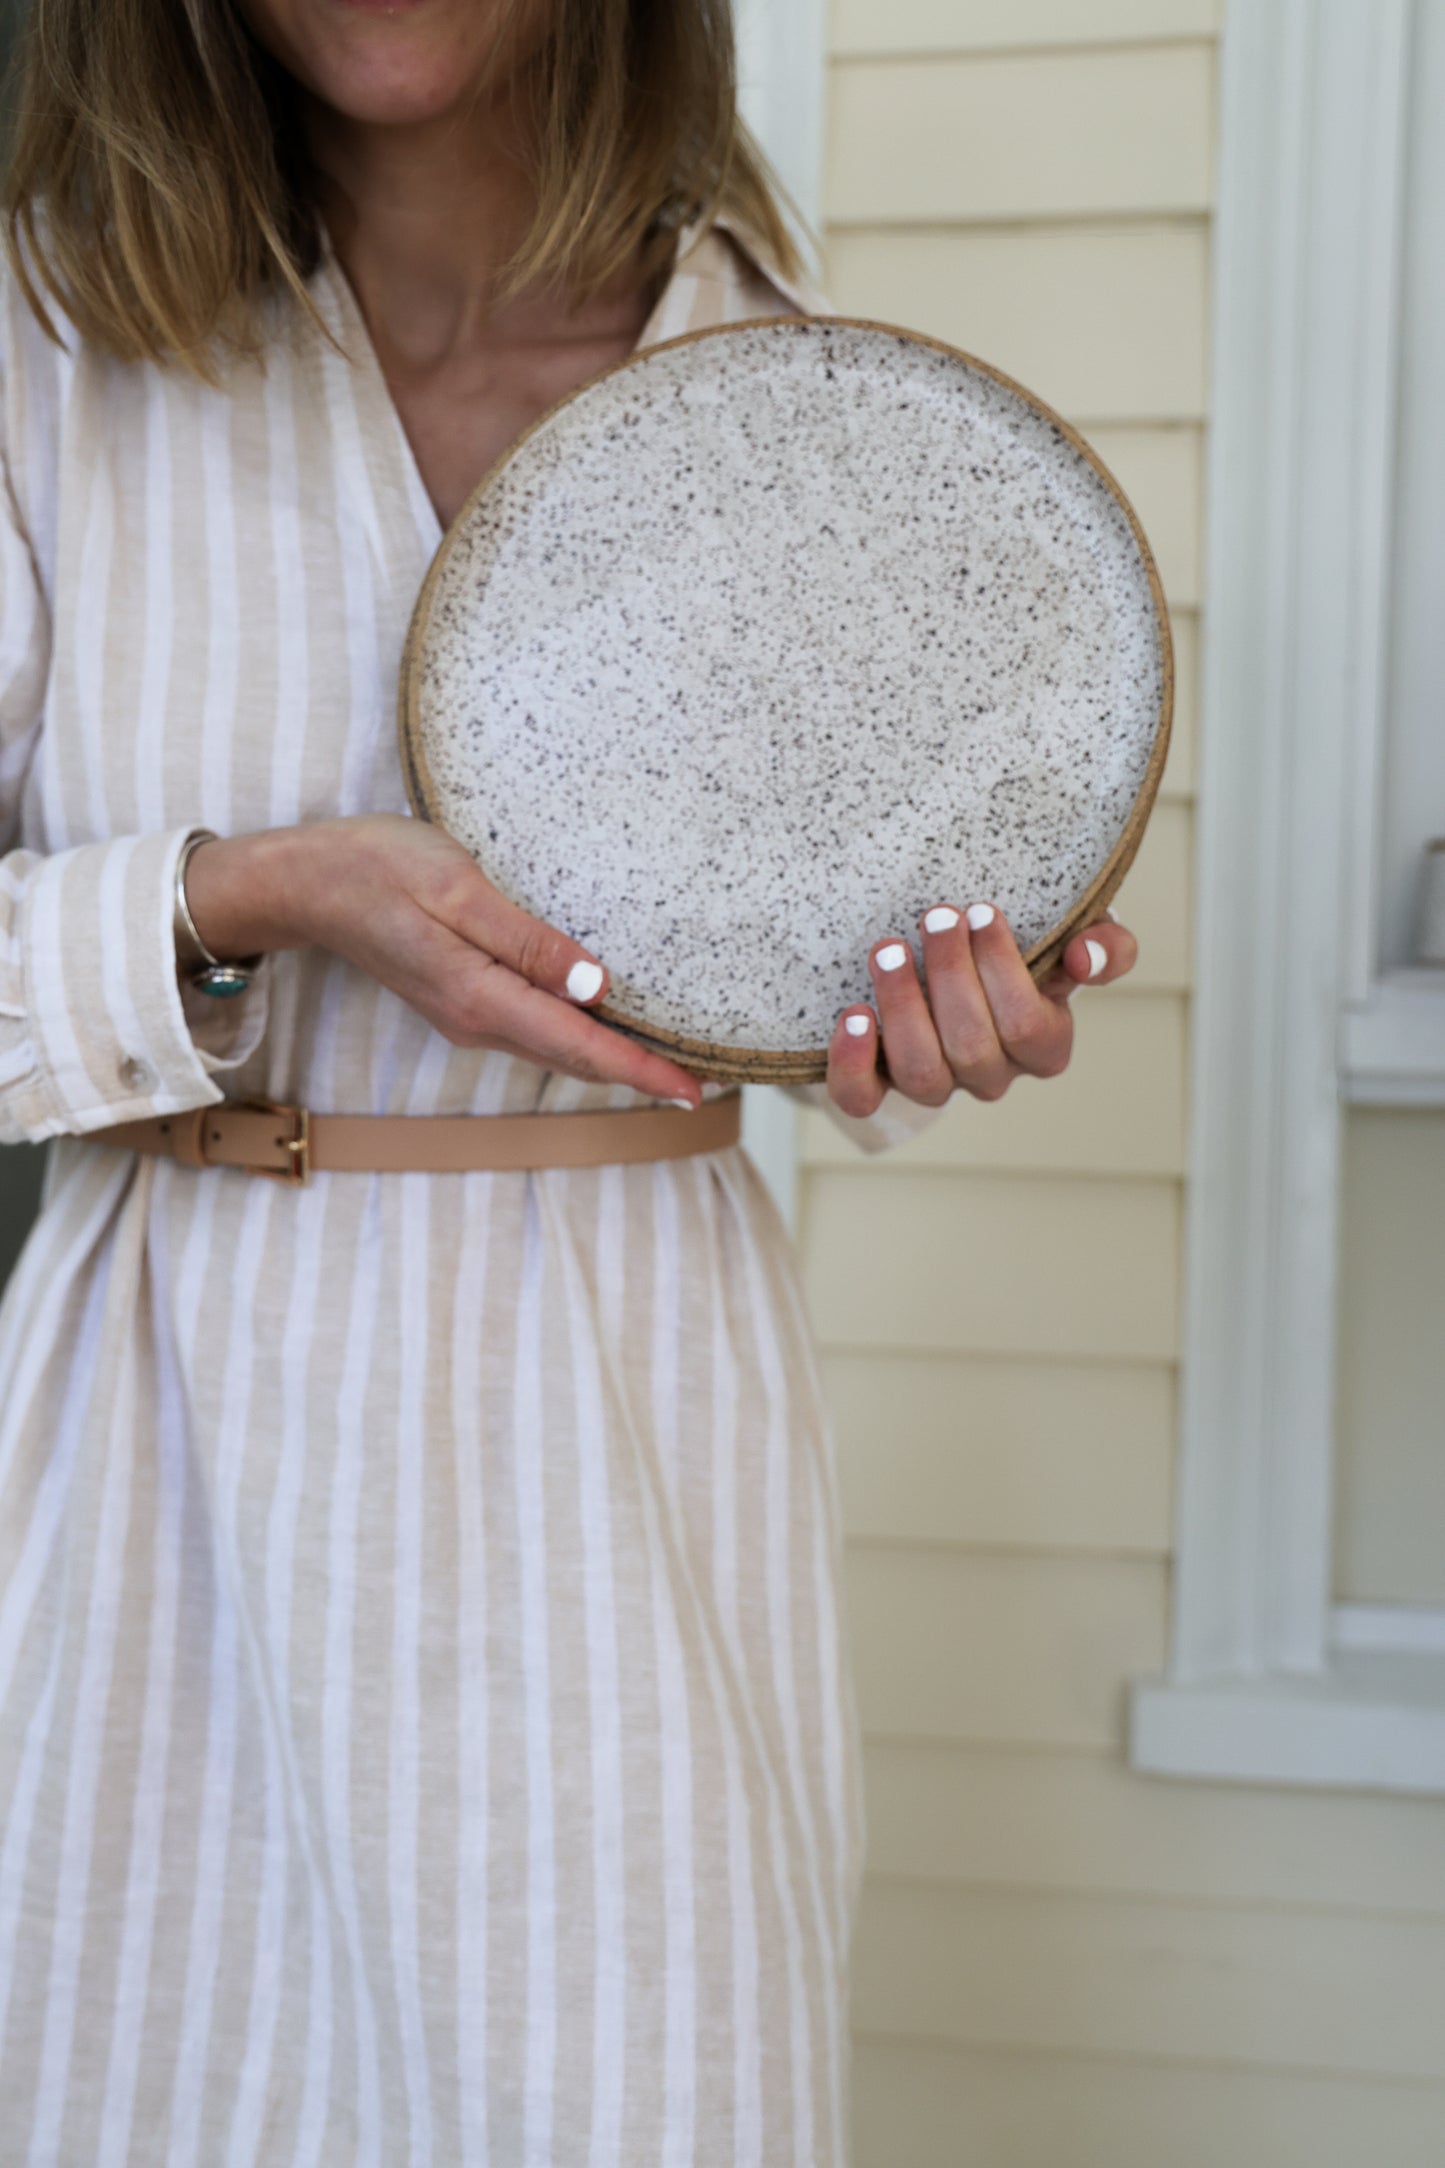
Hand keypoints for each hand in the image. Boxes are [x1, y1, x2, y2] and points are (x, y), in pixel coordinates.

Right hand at [182, 814, 706, 1106]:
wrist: (305, 883)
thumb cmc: (377, 867)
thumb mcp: (457, 887)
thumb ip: (528, 941)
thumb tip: (596, 985)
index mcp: (480, 996)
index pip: (581, 1045)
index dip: (643, 1070)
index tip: (695, 1091)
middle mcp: (477, 1021)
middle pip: (578, 1060)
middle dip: (643, 1076)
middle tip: (710, 1083)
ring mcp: (468, 1017)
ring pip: (559, 1052)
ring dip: (617, 1062)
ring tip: (675, 1066)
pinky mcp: (463, 1002)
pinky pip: (538, 1033)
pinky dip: (583, 1041)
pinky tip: (610, 1029)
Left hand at [823, 900, 1137, 1116]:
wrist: (955, 963)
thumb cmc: (1022, 950)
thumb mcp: (1071, 938)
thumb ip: (1106, 946)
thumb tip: (1086, 957)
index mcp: (1043, 1046)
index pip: (1028, 1027)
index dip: (1003, 971)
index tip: (982, 912)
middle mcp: (990, 1075)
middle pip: (972, 1048)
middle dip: (950, 977)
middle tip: (936, 917)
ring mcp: (935, 1084)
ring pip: (921, 1073)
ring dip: (903, 1008)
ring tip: (889, 951)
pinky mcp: (879, 1084)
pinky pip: (862, 1097)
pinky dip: (853, 1064)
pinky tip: (853, 1015)